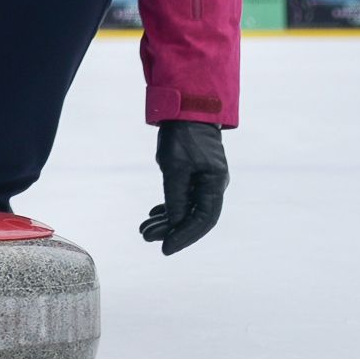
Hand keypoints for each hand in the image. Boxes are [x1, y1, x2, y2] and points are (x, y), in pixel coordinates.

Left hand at [143, 120, 226, 254]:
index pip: (202, 220)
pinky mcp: (196, 175)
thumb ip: (174, 197)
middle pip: (195, 218)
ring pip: (188, 209)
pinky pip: (185, 198)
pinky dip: (170, 208)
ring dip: (167, 220)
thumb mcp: (174, 168)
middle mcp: (214, 185)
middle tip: (146, 237)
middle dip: (171, 230)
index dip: (184, 236)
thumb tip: (173, 224)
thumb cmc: (182, 136)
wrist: (187, 109)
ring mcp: (206, 180)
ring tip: (144, 229)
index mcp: (215, 184)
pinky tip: (154, 214)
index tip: (165, 248)